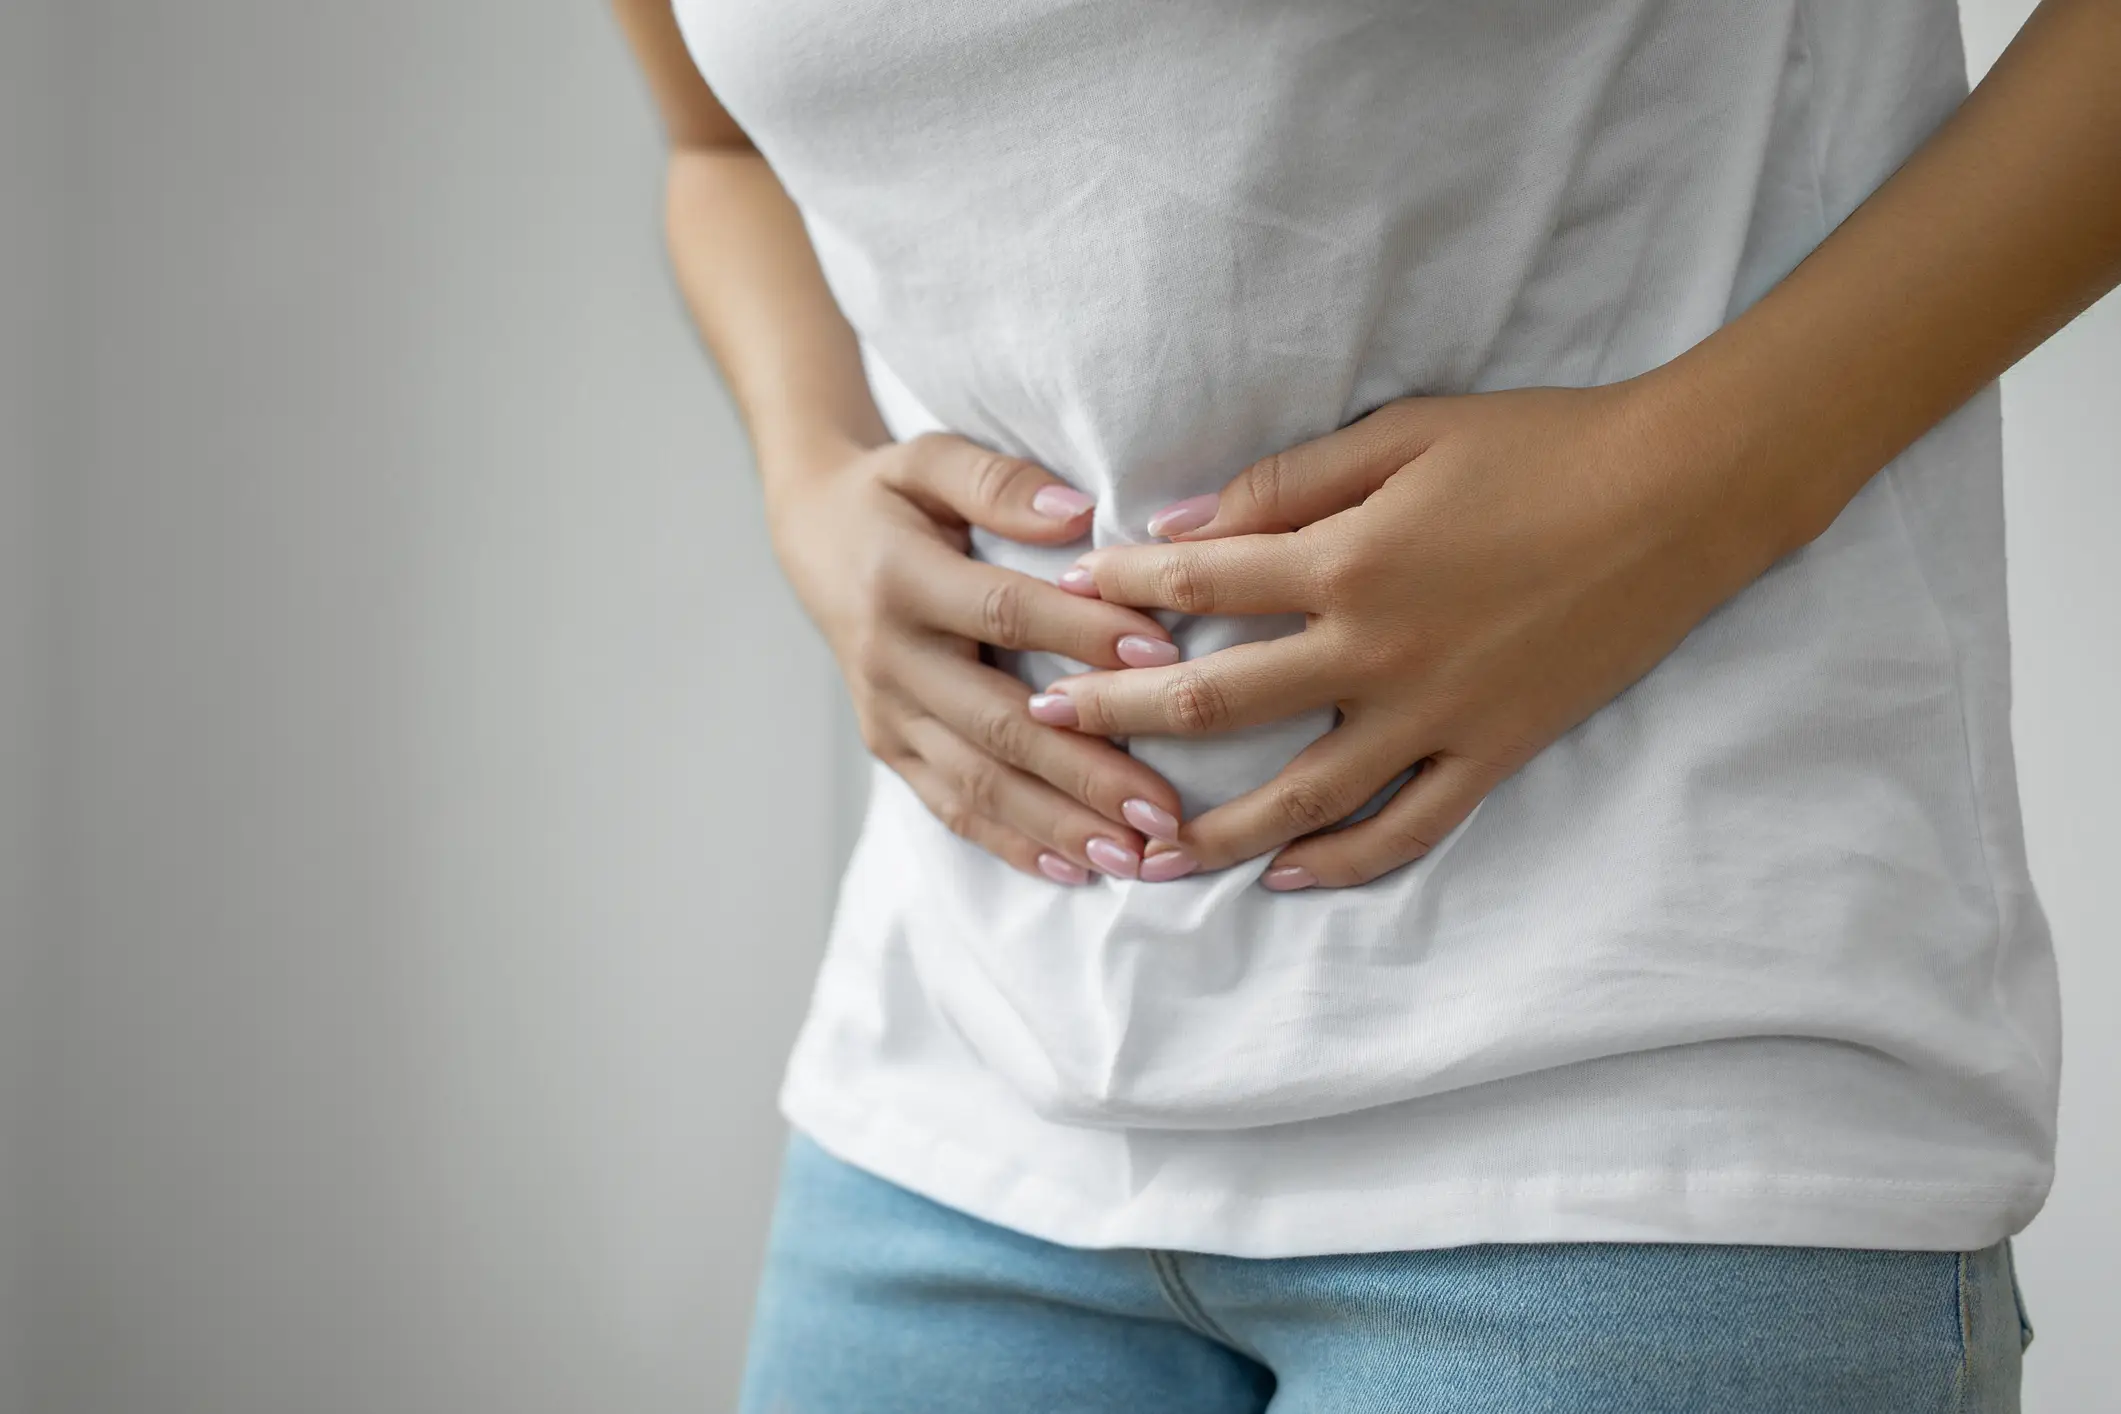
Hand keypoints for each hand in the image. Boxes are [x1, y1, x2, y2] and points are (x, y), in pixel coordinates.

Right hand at [766, 432, 1187, 882]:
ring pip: (978, 782)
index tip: (1161, 658)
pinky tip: (1072, 869)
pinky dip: (1011, 843)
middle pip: (998, 723)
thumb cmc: (892, 496)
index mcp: (901, 581)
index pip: (1006, 613)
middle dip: (1084, 773)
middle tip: (1163, 810)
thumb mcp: (931, 459)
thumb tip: (1078, 515)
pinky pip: (951, 807)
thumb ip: (999, 481)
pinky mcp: (888, 748)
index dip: (1082, 634)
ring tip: (1134, 857)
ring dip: (1058, 825)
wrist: (812, 540)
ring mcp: (886, 714)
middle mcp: (889, 658)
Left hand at [1038, 381, 1774, 888]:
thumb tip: (1179, 522)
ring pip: (1300, 795)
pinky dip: (1343, 860)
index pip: (1198, 585)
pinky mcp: (1493, 751)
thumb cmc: (1540, 445)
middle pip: (1218, 700)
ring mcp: (1435, 715)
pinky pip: (1407, 828)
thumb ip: (1285, 483)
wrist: (1682, 495)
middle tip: (1046, 731)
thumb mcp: (1404, 434)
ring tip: (1138, 853)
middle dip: (1120, 715)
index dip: (1120, 589)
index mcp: (1346, 559)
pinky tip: (1285, 877)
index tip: (1063, 600)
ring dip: (1209, 828)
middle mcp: (1375, 651)